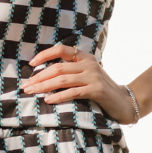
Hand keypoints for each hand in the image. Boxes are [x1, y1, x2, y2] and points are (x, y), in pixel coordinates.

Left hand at [21, 43, 138, 123]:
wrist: (125, 102)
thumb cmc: (102, 91)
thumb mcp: (88, 76)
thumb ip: (73, 72)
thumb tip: (45, 76)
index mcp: (85, 58)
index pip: (61, 50)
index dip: (45, 55)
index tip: (31, 63)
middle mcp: (89, 64)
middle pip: (58, 68)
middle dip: (39, 77)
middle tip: (26, 86)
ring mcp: (93, 76)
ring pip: (62, 80)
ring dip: (44, 87)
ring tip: (32, 92)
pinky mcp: (97, 90)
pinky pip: (73, 92)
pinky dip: (58, 96)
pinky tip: (48, 100)